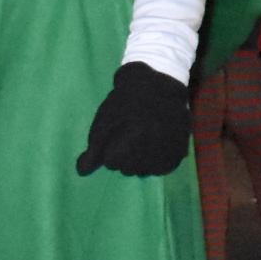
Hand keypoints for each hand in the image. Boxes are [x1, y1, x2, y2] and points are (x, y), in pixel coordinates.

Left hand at [76, 61, 191, 176]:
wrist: (159, 87)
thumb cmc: (125, 103)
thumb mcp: (103, 122)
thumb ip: (93, 151)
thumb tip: (82, 172)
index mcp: (127, 145)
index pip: (111, 163)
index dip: (111, 148)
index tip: (117, 134)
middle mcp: (148, 154)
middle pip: (127, 169)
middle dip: (125, 156)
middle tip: (131, 135)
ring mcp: (165, 155)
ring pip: (144, 170)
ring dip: (140, 160)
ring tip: (144, 139)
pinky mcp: (178, 154)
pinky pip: (162, 168)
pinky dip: (157, 161)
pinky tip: (155, 146)